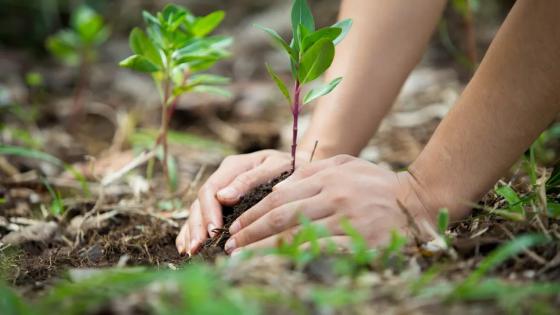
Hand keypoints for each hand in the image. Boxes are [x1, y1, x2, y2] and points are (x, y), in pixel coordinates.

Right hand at [175, 149, 309, 254]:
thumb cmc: (290, 168)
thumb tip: (223, 197)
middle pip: (201, 202)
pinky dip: (192, 231)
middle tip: (197, 247)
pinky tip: (186, 247)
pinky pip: (202, 216)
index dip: (209, 211)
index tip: (213, 231)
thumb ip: (250, 180)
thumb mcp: (275, 168)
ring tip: (190, 251)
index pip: (212, 189)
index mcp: (233, 166)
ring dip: (191, 231)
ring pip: (197, 210)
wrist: (300, 168)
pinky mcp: (222, 203)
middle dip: (197, 226)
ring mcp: (221, 190)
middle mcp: (223, 178)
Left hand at [224, 155, 436, 253]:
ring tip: (242, 259)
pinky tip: (278, 267)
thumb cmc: (377, 183)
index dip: (253, 214)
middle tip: (229, 246)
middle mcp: (333, 194)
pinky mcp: (360, 240)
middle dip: (250, 232)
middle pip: (281, 216)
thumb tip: (278, 186)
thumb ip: (313, 172)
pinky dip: (294, 259)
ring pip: (295, 235)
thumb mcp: (346, 164)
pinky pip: (320, 252)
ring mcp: (347, 218)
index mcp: (327, 176)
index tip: (235, 227)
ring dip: (263, 249)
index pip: (279, 196)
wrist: (419, 200)